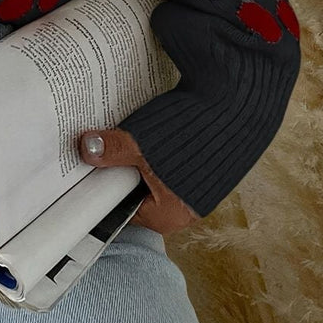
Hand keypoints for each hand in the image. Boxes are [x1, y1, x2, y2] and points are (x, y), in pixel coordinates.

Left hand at [77, 127, 199, 235]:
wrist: (236, 106)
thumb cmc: (192, 135)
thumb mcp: (140, 145)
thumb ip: (111, 150)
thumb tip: (86, 149)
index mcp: (166, 217)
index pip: (122, 210)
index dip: (104, 189)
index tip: (89, 171)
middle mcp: (183, 209)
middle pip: (136, 192)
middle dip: (120, 171)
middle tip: (104, 149)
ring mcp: (194, 188)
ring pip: (153, 176)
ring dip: (138, 158)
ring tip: (127, 136)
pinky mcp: (203, 167)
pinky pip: (170, 165)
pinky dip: (157, 151)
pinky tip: (151, 132)